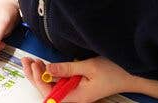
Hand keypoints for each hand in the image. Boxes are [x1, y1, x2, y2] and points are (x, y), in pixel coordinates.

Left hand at [21, 56, 135, 102]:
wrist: (131, 75)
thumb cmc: (114, 72)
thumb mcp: (89, 67)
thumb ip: (67, 69)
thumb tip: (48, 69)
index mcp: (76, 97)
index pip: (50, 92)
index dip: (39, 79)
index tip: (35, 65)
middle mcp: (73, 97)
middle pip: (47, 91)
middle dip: (34, 76)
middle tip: (26, 61)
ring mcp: (74, 93)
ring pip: (50, 86)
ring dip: (39, 74)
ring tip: (31, 61)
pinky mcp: (75, 86)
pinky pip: (57, 82)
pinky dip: (48, 73)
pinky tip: (42, 64)